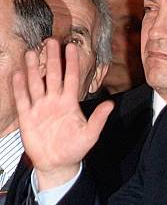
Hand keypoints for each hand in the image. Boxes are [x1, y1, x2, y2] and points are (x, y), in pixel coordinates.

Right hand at [13, 39, 113, 189]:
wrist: (57, 164)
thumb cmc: (75, 149)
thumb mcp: (90, 135)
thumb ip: (99, 119)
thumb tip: (110, 104)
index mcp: (70, 103)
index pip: (71, 78)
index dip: (71, 63)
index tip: (71, 46)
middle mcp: (54, 101)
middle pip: (53, 76)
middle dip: (52, 59)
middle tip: (50, 40)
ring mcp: (40, 108)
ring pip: (36, 84)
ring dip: (34, 69)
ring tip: (32, 52)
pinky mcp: (28, 117)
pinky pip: (23, 99)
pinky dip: (20, 87)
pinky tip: (18, 73)